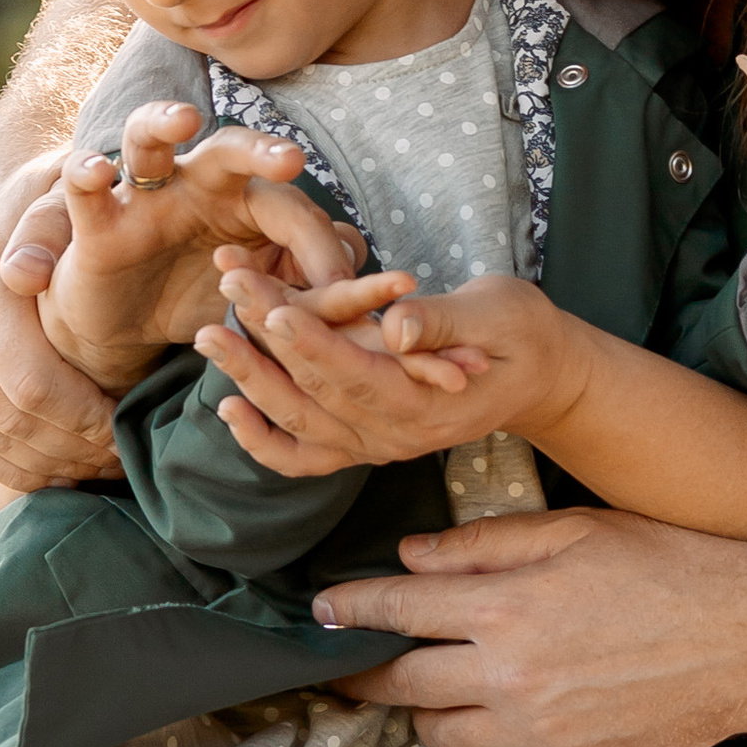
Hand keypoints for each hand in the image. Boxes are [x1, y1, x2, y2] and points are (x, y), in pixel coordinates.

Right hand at [0, 139, 124, 492]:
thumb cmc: (53, 190)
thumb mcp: (64, 191)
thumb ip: (56, 225)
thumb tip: (27, 273)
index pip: (32, 384)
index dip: (83, 423)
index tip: (126, 435)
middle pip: (7, 418)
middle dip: (68, 450)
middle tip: (119, 462)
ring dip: (40, 464)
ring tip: (95, 470)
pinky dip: (6, 460)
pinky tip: (53, 469)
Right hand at [37, 111, 357, 390]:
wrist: (122, 328)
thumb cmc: (198, 297)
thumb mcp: (260, 300)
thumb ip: (309, 290)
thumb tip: (373, 287)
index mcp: (247, 204)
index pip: (294, 213)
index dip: (322, 254)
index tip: (348, 296)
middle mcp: (199, 184)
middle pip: (232, 149)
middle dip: (262, 151)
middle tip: (291, 160)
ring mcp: (145, 196)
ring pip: (151, 140)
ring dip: (164, 121)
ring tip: (184, 117)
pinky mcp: (97, 221)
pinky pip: (86, 188)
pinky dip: (86, 172)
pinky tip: (97, 169)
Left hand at [198, 268, 578, 479]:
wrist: (539, 378)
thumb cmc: (521, 333)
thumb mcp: (499, 312)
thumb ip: (445, 321)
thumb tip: (398, 327)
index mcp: (428, 404)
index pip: (356, 374)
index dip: (312, 342)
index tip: (272, 305)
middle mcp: (395, 436)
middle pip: (316, 392)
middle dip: (265, 341)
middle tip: (229, 289)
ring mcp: (376, 446)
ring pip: (299, 422)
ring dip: (248, 379)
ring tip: (208, 333)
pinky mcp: (364, 444)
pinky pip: (304, 456)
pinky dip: (262, 440)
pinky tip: (228, 407)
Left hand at [314, 508, 746, 746]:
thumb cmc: (668, 568)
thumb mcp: (575, 531)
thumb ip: (485, 544)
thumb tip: (411, 557)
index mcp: (506, 605)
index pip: (398, 609)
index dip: (351, 608)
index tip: (323, 612)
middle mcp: (509, 674)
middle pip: (403, 682)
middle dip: (366, 671)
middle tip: (350, 667)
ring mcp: (537, 731)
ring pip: (439, 737)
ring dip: (423, 714)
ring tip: (430, 694)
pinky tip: (476, 736)